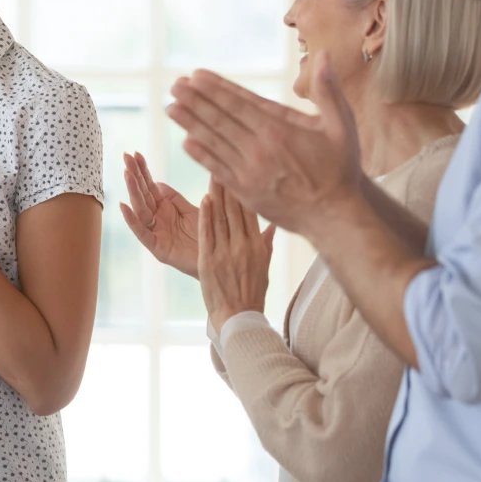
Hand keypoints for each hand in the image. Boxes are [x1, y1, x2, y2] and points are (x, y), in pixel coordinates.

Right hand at [119, 151, 200, 277]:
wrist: (223, 259)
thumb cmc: (209, 235)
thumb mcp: (193, 211)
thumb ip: (175, 199)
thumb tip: (158, 183)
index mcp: (166, 209)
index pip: (151, 186)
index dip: (144, 171)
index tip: (136, 154)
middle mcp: (157, 220)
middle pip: (143, 194)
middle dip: (134, 175)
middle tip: (125, 156)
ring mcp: (156, 233)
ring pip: (141, 210)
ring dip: (133, 191)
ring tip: (126, 174)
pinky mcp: (158, 248)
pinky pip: (142, 233)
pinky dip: (132, 220)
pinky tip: (124, 206)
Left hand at [167, 52, 363, 235]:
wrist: (335, 216)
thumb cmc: (340, 169)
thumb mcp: (342, 126)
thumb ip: (329, 91)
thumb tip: (325, 54)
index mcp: (280, 130)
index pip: (239, 103)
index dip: (215, 89)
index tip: (195, 75)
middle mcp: (260, 149)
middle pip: (221, 120)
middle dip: (195, 100)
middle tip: (175, 86)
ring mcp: (250, 172)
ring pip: (214, 142)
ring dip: (191, 124)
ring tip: (171, 108)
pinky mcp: (246, 192)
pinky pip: (218, 170)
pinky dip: (202, 156)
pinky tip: (186, 143)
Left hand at [197, 179, 275, 332]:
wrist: (238, 317)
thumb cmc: (252, 292)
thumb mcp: (264, 266)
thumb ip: (267, 243)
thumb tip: (275, 225)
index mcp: (258, 245)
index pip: (252, 212)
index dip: (246, 190)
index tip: (244, 171)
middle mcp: (244, 246)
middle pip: (238, 210)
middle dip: (232, 186)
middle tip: (228, 164)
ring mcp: (227, 253)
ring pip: (222, 218)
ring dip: (217, 195)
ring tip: (215, 174)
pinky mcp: (210, 261)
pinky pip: (208, 233)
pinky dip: (207, 215)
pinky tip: (205, 199)